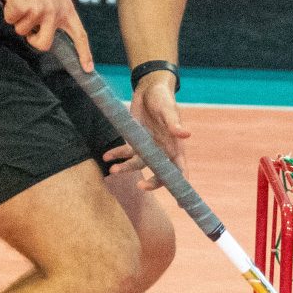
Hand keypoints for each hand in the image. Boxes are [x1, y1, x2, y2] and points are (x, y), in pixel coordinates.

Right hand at [0, 0, 88, 66]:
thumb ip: (56, 10)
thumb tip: (50, 29)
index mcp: (66, 8)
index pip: (79, 34)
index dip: (84, 53)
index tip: (87, 68)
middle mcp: (55, 11)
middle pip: (44, 44)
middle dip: (33, 41)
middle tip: (29, 30)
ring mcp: (39, 10)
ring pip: (22, 31)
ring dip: (18, 19)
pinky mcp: (22, 8)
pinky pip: (10, 21)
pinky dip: (8, 11)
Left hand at [108, 70, 186, 190]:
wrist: (148, 88)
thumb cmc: (163, 98)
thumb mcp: (168, 109)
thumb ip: (174, 123)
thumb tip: (186, 134)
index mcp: (175, 146)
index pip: (181, 171)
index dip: (181, 187)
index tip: (181, 204)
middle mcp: (162, 151)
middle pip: (159, 174)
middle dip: (151, 183)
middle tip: (140, 186)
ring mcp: (147, 148)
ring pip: (138, 165)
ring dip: (126, 169)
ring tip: (113, 170)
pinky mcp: (134, 141)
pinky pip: (125, 152)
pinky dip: (116, 155)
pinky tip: (107, 156)